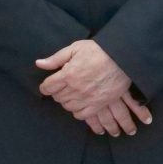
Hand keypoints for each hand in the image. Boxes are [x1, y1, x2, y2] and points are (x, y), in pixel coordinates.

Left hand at [36, 40, 151, 134]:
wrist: (123, 58)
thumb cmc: (99, 51)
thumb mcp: (75, 48)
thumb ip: (56, 58)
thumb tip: (39, 64)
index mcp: (68, 74)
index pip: (47, 87)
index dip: (45, 86)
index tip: (48, 85)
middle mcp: (75, 89)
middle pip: (57, 98)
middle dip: (57, 92)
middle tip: (62, 87)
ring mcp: (87, 99)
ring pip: (68, 107)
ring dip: (67, 101)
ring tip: (72, 94)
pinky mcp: (98, 105)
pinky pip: (81, 115)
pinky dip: (77, 111)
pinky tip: (79, 104)